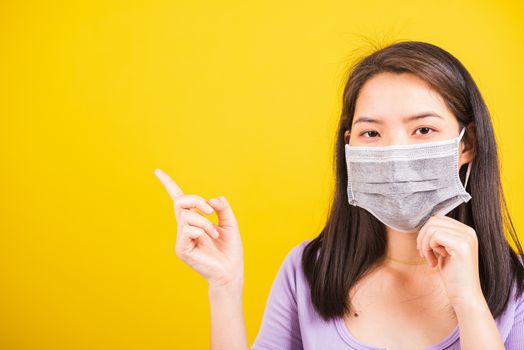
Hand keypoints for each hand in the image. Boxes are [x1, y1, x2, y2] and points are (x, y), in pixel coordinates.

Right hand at [154, 168, 243, 289]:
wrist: (231, 271)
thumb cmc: (230, 249)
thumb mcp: (230, 222)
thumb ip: (222, 207)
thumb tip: (211, 200)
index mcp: (194, 220)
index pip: (178, 199)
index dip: (168, 184)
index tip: (157, 170)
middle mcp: (185, 228)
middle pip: (180, 201)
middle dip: (196, 200)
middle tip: (211, 211)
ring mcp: (181, 239)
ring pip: (187, 216)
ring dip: (205, 222)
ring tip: (215, 234)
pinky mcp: (182, 249)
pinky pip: (187, 229)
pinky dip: (201, 230)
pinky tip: (209, 239)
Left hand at [416, 215, 483, 308]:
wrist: (464, 296)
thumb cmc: (453, 276)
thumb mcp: (444, 251)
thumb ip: (439, 236)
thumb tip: (425, 225)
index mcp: (466, 231)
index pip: (438, 219)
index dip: (426, 233)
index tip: (426, 250)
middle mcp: (469, 231)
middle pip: (433, 220)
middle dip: (422, 237)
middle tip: (423, 254)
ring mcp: (467, 237)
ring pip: (432, 227)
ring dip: (424, 244)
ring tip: (429, 259)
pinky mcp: (462, 245)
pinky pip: (435, 235)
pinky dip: (428, 248)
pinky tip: (434, 262)